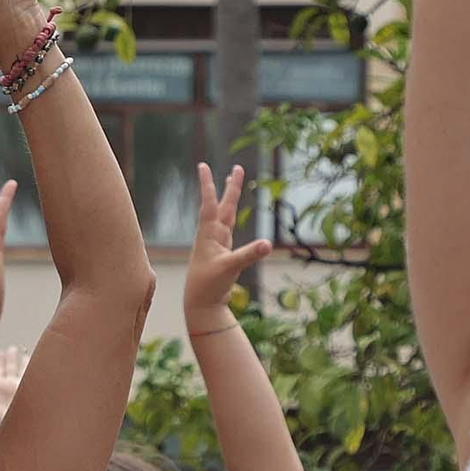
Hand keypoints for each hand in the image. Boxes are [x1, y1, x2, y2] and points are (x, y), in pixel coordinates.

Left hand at [184, 162, 271, 331]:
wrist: (201, 304)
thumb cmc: (209, 285)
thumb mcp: (230, 268)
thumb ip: (249, 254)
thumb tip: (268, 244)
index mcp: (209, 234)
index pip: (209, 204)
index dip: (208, 185)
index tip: (202, 166)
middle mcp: (212, 235)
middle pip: (223, 205)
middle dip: (230, 186)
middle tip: (237, 167)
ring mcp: (217, 243)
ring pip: (225, 215)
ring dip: (230, 198)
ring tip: (233, 181)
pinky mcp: (223, 252)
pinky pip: (228, 228)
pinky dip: (231, 218)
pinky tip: (230, 215)